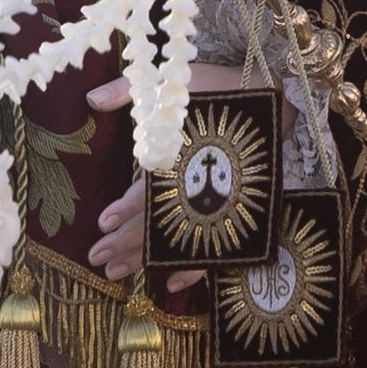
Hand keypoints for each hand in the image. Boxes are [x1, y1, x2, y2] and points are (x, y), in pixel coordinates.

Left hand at [80, 56, 263, 283]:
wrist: (276, 99)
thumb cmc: (221, 88)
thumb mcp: (174, 83)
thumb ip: (129, 92)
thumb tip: (90, 100)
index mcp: (183, 153)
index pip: (152, 187)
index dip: (127, 207)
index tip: (103, 222)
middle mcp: (199, 183)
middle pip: (159, 220)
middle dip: (126, 241)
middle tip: (97, 259)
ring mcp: (219, 201)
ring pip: (178, 239)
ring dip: (147, 258)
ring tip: (117, 273)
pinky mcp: (233, 211)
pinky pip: (214, 248)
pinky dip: (193, 268)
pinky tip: (170, 284)